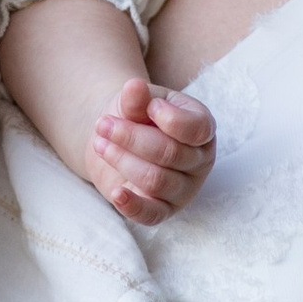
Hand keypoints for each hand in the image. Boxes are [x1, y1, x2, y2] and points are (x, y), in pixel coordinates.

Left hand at [87, 76, 214, 226]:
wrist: (118, 139)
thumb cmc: (135, 116)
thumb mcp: (137, 102)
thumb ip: (138, 98)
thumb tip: (134, 86)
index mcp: (203, 128)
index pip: (195, 129)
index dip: (168, 117)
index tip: (146, 106)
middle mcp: (199, 161)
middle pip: (169, 154)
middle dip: (130, 137)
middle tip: (102, 124)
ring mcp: (183, 188)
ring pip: (155, 180)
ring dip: (122, 160)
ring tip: (100, 144)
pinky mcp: (163, 210)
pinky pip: (152, 215)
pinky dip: (132, 206)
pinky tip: (116, 193)